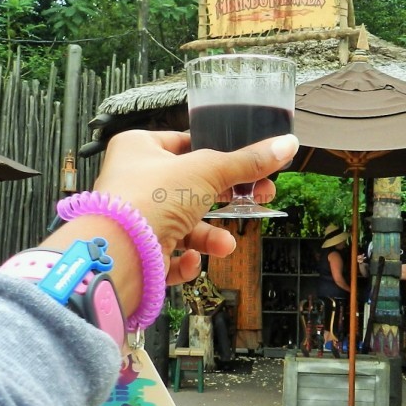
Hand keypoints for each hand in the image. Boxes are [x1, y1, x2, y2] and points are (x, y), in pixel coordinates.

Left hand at [43, 130, 298, 314]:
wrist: (118, 255)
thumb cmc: (150, 198)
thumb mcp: (208, 170)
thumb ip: (248, 162)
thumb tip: (287, 144)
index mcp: (139, 148)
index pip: (186, 144)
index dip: (219, 154)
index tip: (250, 164)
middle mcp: (133, 181)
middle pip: (191, 187)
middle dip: (225, 198)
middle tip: (260, 197)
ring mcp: (135, 219)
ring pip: (183, 225)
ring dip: (208, 236)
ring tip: (225, 246)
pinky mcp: (137, 252)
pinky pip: (169, 255)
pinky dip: (184, 260)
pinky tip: (189, 261)